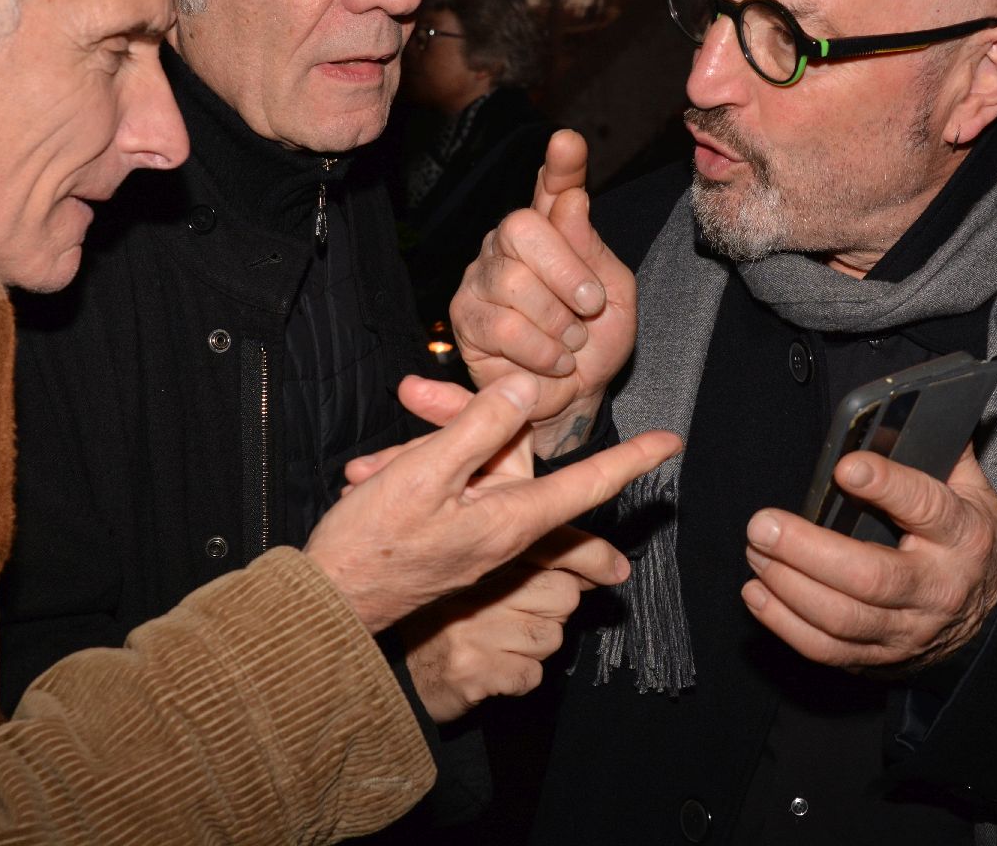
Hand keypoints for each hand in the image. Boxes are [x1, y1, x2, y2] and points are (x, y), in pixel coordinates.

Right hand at [305, 372, 679, 634]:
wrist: (325, 605)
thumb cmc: (371, 545)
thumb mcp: (424, 474)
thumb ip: (479, 428)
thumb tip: (525, 391)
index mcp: (511, 518)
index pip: (587, 483)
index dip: (631, 460)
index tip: (671, 443)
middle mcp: (503, 534)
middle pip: (514, 462)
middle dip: (469, 429)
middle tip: (418, 400)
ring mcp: (478, 542)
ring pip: (473, 476)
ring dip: (421, 457)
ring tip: (370, 468)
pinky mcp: (451, 546)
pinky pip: (449, 497)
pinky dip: (411, 477)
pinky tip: (369, 480)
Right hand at [400, 525, 610, 722]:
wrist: (393, 672)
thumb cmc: (447, 618)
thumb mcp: (483, 574)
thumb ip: (535, 561)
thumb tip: (604, 566)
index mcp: (481, 554)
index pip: (552, 544)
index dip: (591, 555)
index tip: (616, 570)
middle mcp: (477, 584)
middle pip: (563, 596)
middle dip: (551, 612)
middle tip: (515, 617)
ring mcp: (475, 627)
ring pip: (552, 638)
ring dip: (534, 647)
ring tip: (498, 641)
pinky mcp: (475, 669)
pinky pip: (532, 675)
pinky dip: (518, 677)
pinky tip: (492, 668)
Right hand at [449, 130, 636, 456]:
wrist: (576, 399)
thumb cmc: (596, 343)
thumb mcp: (615, 296)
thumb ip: (593, 249)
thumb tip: (572, 199)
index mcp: (555, 229)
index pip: (553, 186)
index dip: (560, 164)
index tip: (567, 143)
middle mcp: (511, 243)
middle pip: (522, 227)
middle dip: (565, 271)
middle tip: (589, 306)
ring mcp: (483, 276)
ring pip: (512, 282)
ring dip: (557, 321)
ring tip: (571, 342)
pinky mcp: (466, 317)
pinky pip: (502, 325)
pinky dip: (540, 350)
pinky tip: (552, 361)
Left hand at [740, 446, 996, 672]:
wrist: (985, 613)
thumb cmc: (963, 537)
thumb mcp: (968, 489)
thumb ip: (937, 449)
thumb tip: (901, 407)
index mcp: (963, 535)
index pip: (927, 509)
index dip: (887, 486)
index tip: (844, 467)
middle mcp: (938, 587)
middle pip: (872, 577)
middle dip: (809, 551)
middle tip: (763, 525)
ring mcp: (908, 629)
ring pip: (843, 618)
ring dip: (788, 586)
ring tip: (755, 550)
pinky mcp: (879, 658)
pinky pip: (827, 650)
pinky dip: (784, 624)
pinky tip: (757, 592)